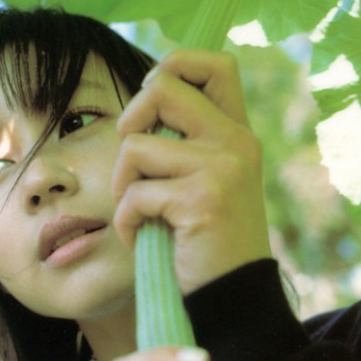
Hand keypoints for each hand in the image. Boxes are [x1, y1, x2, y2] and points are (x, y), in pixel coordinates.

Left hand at [111, 49, 270, 293]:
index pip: (215, 63)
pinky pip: (134, 193)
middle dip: (130, 119)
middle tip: (135, 161)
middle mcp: (236, 141)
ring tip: (141, 212)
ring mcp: (222, 168)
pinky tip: (143, 237)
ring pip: (135, 145)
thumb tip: (142, 101)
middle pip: (162, 87)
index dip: (174, 65)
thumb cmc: (206, 240)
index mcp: (238, 132)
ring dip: (122, 183)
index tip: (154, 105)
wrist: (233, 297)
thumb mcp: (207, 180)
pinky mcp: (202, 199)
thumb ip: (187, 141)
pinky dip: (127, 220)